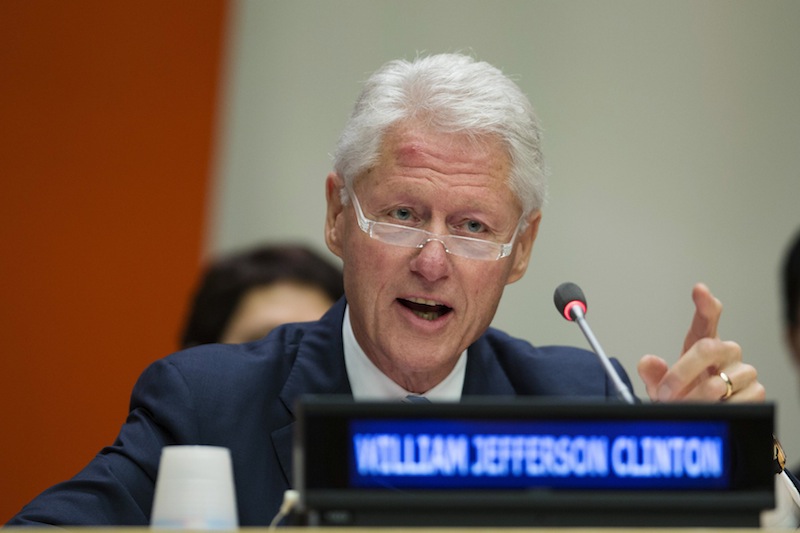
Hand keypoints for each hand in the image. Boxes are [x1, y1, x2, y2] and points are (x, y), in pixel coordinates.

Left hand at [637, 283, 764, 402]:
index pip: (706, 319)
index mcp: (701, 344)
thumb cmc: (685, 397)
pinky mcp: (755, 391)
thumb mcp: (662, 387)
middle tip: (665, 393)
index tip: (699, 290)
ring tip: (686, 408)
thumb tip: (648, 362)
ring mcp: (742, 371)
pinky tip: (713, 411)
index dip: (705, 304)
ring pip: (720, 381)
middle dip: (682, 372)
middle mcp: (725, 353)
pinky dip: (719, 410)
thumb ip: (653, 374)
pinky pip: (738, 400)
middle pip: (709, 348)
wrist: (706, 422)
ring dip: (698, 398)